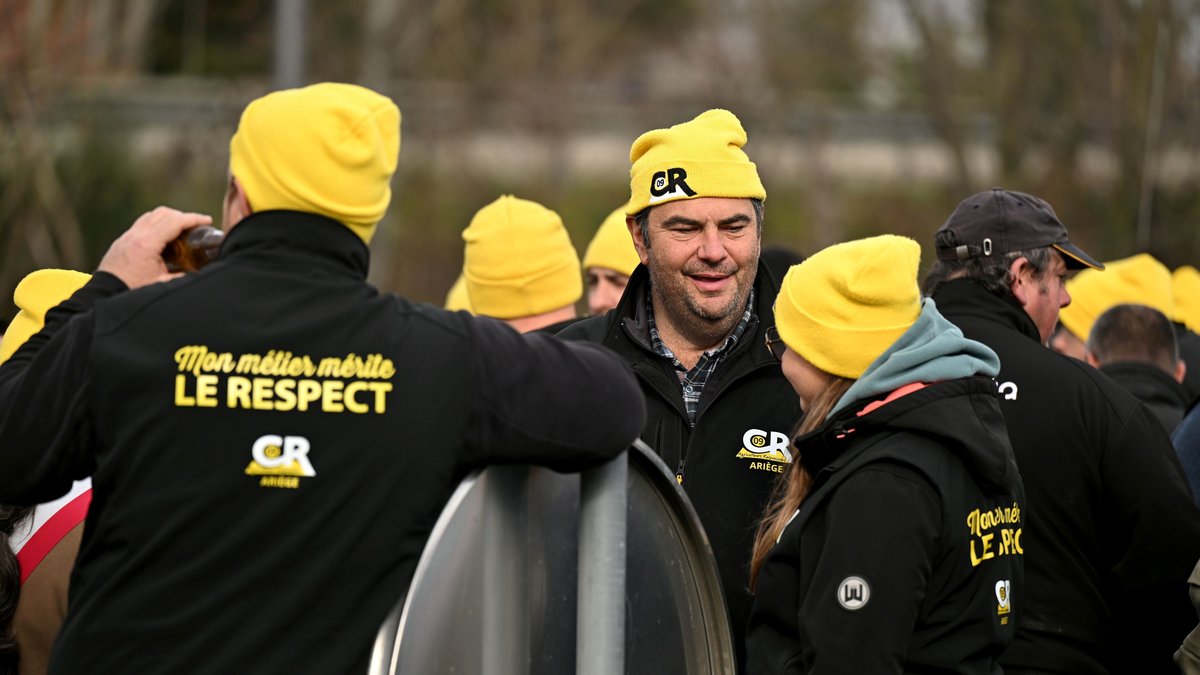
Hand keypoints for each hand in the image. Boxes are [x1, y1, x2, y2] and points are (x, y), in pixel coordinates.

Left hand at [97, 207, 212, 288]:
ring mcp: (127, 236)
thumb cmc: (132, 291)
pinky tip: (164, 238)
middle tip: (197, 226)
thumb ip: (184, 277)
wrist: (105, 295)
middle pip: (164, 213)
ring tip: (182, 230)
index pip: (174, 222)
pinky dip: (157, 224)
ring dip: (169, 218)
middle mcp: (135, 235)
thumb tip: (202, 273)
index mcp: (147, 244)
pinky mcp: (123, 240)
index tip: (207, 221)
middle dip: (183, 216)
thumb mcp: (162, 285)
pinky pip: (143, 223)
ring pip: (152, 216)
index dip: (194, 219)